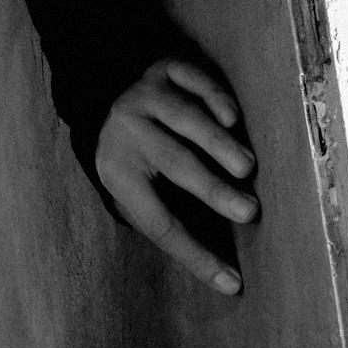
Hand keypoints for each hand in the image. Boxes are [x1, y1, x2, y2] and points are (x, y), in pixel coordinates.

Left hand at [93, 55, 257, 295]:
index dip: (194, 254)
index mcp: (117, 173)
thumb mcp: (130, 185)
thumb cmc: (130, 152)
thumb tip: (219, 271)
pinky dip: (215, 98)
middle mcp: (126, 132)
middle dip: (212, 190)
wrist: (99, 85)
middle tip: (248, 212)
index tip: (231, 281)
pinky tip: (232, 119)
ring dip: (218, 144)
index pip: (158, 222)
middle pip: (173, 165)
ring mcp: (143, 96)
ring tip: (247, 168)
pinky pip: (193, 81)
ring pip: (185, 120)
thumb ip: (163, 214)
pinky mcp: (163, 66)